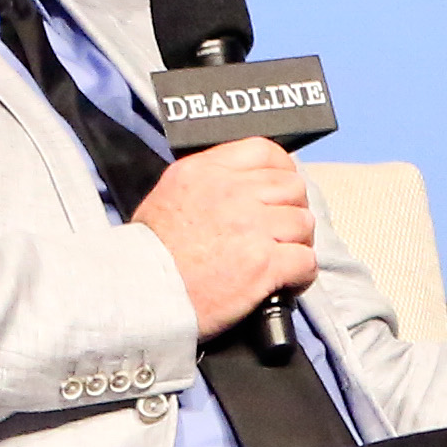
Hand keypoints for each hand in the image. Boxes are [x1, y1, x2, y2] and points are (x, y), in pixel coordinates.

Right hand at [135, 139, 315, 333]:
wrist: (140, 295)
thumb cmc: (150, 255)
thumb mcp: (169, 195)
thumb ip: (208, 183)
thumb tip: (243, 186)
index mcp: (206, 171)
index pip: (264, 151)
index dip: (282, 171)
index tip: (281, 192)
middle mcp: (232, 192)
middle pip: (292, 188)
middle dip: (292, 211)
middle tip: (280, 234)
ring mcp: (251, 227)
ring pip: (303, 223)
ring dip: (297, 244)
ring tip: (281, 261)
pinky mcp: (263, 264)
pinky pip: (306, 260)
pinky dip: (302, 275)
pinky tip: (287, 283)